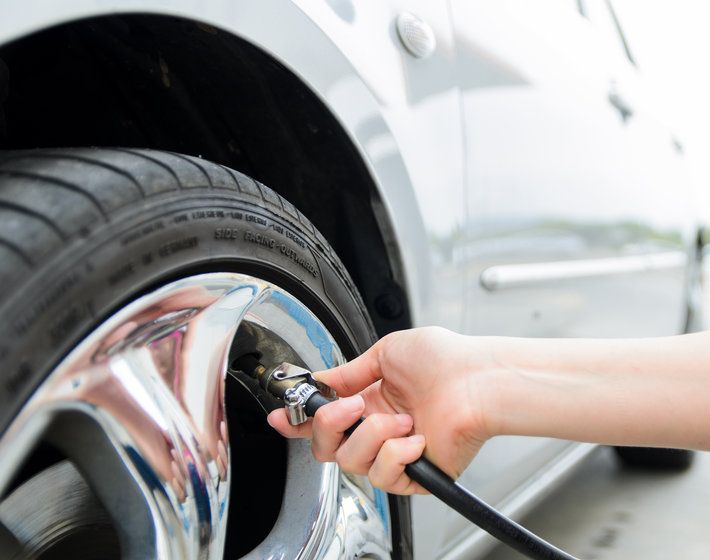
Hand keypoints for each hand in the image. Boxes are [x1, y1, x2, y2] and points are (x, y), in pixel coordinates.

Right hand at [267, 327, 496, 494]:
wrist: (479, 378)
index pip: (326, 419)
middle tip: (351, 406)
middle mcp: (379, 428)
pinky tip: (416, 437)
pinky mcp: (414, 475)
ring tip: (402, 417)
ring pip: (351, 461)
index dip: (298, 421)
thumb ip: (348, 372)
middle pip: (327, 447)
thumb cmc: (445, 360)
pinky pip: (383, 476)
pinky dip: (397, 453)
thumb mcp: (385, 352)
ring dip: (373, 434)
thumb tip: (321, 380)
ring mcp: (395, 453)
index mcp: (370, 400)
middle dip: (329, 425)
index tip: (281, 417)